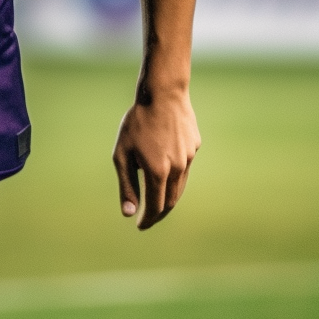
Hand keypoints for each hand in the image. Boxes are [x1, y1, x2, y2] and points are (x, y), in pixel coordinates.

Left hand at [112, 90, 199, 229]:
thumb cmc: (137, 122)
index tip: (140, 225)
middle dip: (158, 213)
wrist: (162, 93)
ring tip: (156, 200)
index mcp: (158, 173)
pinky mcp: (195, 147)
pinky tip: (166, 169)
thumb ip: (127, 185)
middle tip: (148, 217)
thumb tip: (129, 213)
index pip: (155, 207)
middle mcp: (177, 169)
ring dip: (168, 197)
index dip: (147, 219)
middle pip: (170, 201)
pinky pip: (184, 167)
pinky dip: (175, 175)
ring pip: (180, 186)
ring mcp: (189, 158)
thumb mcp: (123, 154)